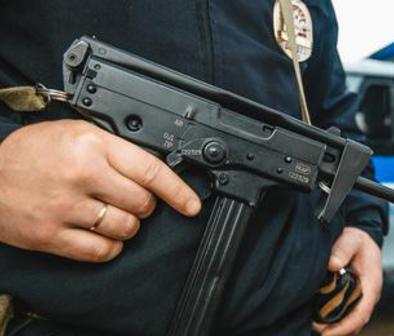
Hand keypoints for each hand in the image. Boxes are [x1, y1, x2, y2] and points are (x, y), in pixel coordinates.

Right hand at [0, 120, 200, 261]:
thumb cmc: (32, 152)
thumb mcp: (76, 132)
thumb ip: (115, 149)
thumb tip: (154, 171)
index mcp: (91, 144)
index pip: (150, 170)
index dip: (177, 191)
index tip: (192, 205)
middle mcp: (82, 175)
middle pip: (142, 203)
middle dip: (144, 204)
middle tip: (128, 198)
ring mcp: (66, 208)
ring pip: (126, 228)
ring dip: (127, 226)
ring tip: (110, 214)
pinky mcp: (51, 236)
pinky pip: (101, 251)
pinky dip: (110, 246)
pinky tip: (100, 233)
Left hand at [313, 227, 382, 335]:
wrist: (363, 241)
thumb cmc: (358, 241)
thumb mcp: (352, 239)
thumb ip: (343, 249)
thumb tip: (332, 265)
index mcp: (371, 285)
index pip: (361, 313)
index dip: (344, 326)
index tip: (326, 333)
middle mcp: (368, 296)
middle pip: (356, 323)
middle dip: (337, 331)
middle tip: (314, 330)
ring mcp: (362, 299)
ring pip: (351, 322)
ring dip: (336, 328)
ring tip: (314, 328)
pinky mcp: (354, 299)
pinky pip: (346, 315)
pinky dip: (335, 321)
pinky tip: (318, 320)